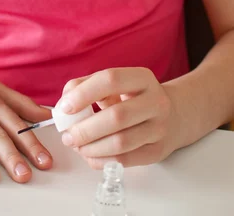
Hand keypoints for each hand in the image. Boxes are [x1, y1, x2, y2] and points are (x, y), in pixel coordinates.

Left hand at [57, 68, 178, 167]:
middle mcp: (156, 101)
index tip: (65, 107)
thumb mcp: (115, 84)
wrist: (174, 115)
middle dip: (85, 129)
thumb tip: (63, 104)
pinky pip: (125, 160)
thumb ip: (86, 86)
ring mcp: (159, 128)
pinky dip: (102, 160)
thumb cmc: (134, 97)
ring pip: (121, 142)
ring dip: (91, 147)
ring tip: (77, 146)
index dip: (84, 93)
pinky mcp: (158, 151)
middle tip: (67, 135)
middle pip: (117, 116)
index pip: (110, 80)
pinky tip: (90, 155)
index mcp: (142, 78)